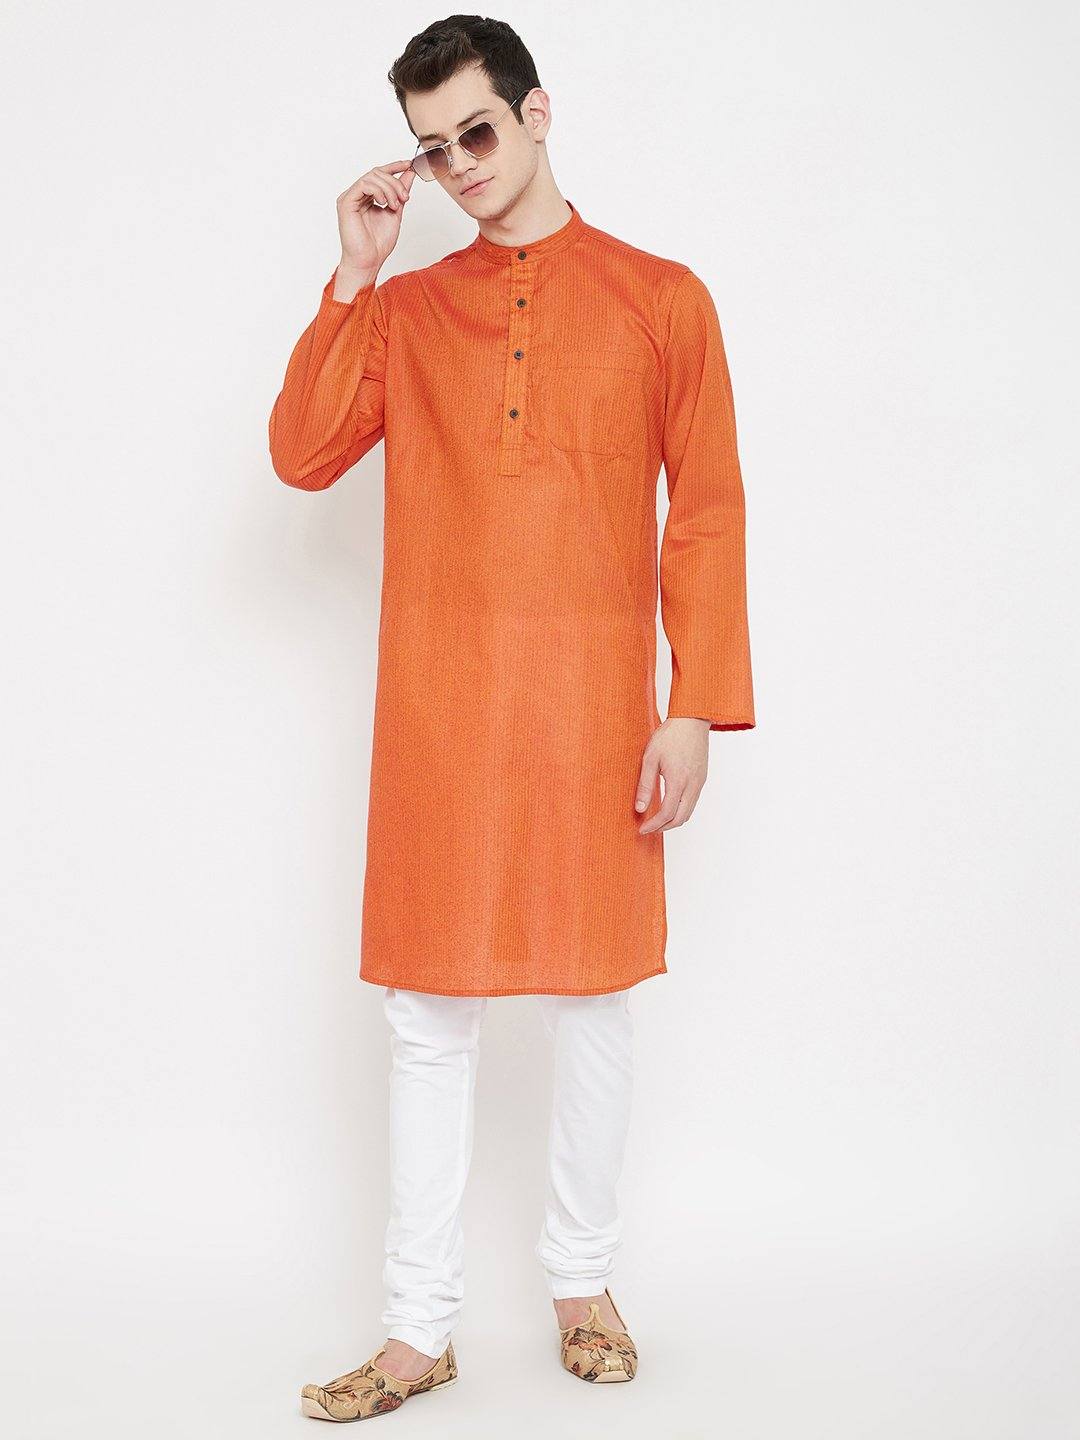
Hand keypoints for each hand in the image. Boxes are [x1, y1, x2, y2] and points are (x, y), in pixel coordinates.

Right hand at [335, 160, 415, 278]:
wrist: (369, 261)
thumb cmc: (378, 244)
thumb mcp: (395, 212)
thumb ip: (400, 193)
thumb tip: (409, 174)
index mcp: (366, 197)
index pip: (379, 174)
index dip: (394, 166)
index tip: (408, 164)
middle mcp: (357, 195)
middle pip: (377, 173)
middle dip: (395, 183)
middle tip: (405, 198)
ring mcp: (350, 198)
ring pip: (371, 177)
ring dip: (389, 188)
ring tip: (394, 206)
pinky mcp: (346, 203)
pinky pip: (363, 185)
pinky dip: (378, 191)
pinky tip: (384, 203)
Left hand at [634, 718, 710, 833]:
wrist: (691, 721)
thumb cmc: (670, 736)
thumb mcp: (650, 758)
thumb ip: (645, 784)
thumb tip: (640, 808)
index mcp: (679, 781)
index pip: (667, 813)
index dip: (653, 825)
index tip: (642, 829)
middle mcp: (693, 785)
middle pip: (680, 818)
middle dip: (664, 828)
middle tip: (648, 829)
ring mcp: (699, 782)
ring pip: (689, 812)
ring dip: (673, 821)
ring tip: (657, 820)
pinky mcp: (701, 778)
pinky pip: (692, 802)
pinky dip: (681, 810)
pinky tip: (669, 806)